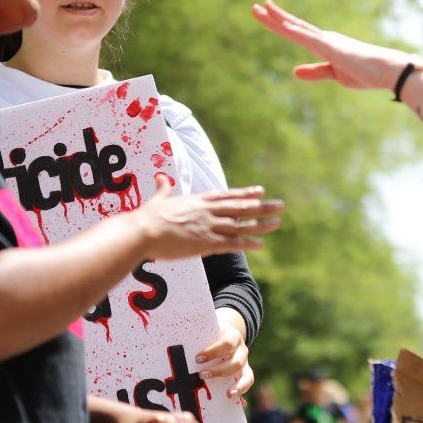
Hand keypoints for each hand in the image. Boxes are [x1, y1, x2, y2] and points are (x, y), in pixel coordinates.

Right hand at [137, 181, 280, 258]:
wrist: (142, 231)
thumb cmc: (147, 217)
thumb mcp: (158, 200)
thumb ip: (163, 189)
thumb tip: (160, 177)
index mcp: (198, 201)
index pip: (227, 196)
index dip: (245, 193)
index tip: (260, 191)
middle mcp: (207, 211)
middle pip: (240, 208)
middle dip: (262, 207)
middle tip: (280, 205)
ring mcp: (208, 227)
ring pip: (241, 225)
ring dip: (261, 224)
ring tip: (278, 223)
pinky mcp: (205, 243)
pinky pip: (231, 244)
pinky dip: (247, 243)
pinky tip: (261, 244)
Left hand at [197, 309, 253, 399]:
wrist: (224, 334)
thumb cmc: (210, 334)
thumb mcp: (206, 331)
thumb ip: (196, 336)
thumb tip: (173, 337)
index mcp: (233, 336)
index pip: (226, 343)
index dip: (213, 352)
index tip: (197, 358)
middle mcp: (241, 350)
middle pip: (236, 362)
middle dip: (219, 371)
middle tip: (202, 375)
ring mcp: (244, 362)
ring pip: (246, 374)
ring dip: (236, 385)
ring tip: (227, 393)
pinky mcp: (245, 372)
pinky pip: (248, 382)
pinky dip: (242, 391)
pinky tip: (233, 398)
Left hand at [252, 0, 415, 93]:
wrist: (387, 71)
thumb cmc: (365, 72)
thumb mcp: (334, 74)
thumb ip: (315, 71)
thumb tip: (294, 72)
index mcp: (323, 44)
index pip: (296, 32)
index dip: (278, 23)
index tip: (264, 14)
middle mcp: (323, 38)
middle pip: (293, 26)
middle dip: (273, 17)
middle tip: (254, 7)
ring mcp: (328, 41)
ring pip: (299, 28)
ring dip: (281, 19)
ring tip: (264, 8)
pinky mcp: (334, 48)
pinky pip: (312, 40)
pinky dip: (298, 33)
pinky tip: (285, 26)